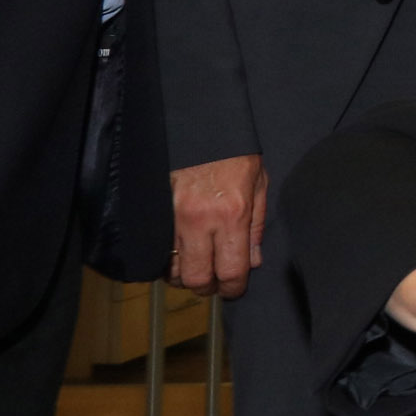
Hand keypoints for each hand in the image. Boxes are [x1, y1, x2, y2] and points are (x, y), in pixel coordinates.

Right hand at [168, 153, 268, 297]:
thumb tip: (253, 261)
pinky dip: (166, 259)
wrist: (200, 125)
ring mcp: (173, 217)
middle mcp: (201, 220)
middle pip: (196, 278)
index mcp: (232, 215)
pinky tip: (178, 254)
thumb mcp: (259, 184)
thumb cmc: (235, 152)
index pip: (230, 270)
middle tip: (214, 283)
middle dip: (206, 287)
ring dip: (184, 275)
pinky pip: (157, 248)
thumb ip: (256, 225)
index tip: (234, 290)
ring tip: (196, 268)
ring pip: (172, 267)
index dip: (232, 289)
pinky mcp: (156, 211)